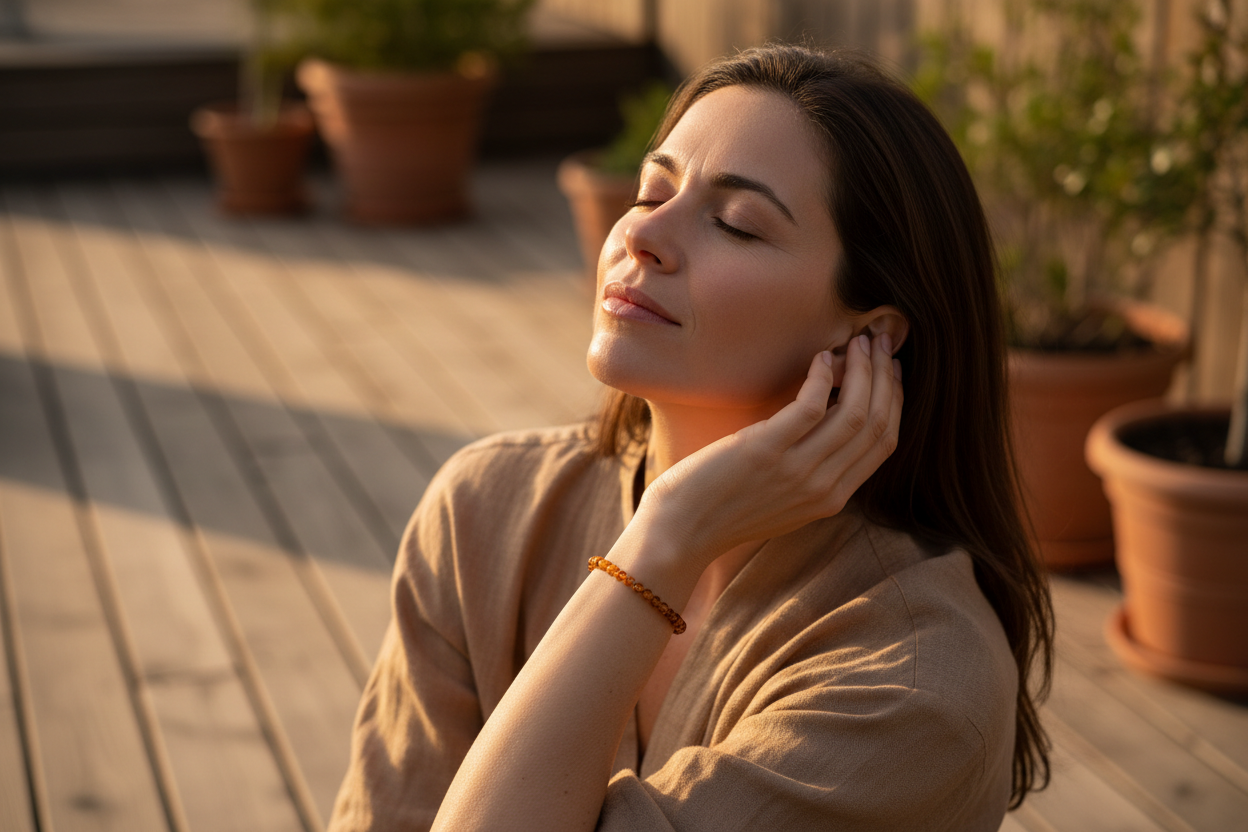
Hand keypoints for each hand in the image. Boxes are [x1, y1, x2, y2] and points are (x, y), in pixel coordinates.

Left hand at [637, 332, 902, 572]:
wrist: (680, 533)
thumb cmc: (721, 510)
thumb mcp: (782, 498)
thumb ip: (810, 472)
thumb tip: (826, 420)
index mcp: (832, 498)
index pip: (884, 443)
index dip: (894, 400)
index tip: (889, 370)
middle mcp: (823, 487)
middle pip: (876, 423)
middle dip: (884, 377)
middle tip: (878, 342)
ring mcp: (797, 470)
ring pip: (855, 412)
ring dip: (862, 369)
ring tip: (856, 341)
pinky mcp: (765, 451)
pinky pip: (812, 405)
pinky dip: (823, 376)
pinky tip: (820, 358)